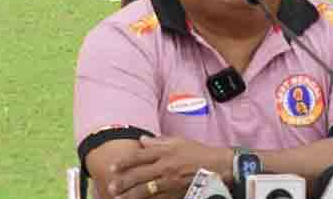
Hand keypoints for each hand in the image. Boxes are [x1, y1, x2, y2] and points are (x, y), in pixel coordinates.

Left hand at [107, 136, 228, 198]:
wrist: (221, 167)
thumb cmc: (199, 153)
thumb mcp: (178, 141)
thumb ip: (158, 142)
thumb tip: (141, 141)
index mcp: (165, 153)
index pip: (139, 157)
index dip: (123, 162)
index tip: (111, 167)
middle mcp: (166, 167)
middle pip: (140, 175)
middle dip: (123, 182)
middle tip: (111, 187)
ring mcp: (172, 183)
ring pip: (147, 190)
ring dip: (132, 195)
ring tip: (120, 198)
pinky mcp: (178, 194)